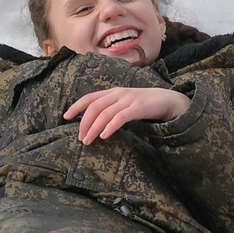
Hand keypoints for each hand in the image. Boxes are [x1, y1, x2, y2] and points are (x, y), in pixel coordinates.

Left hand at [64, 86, 189, 144]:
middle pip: (95, 107)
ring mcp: (128, 100)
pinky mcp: (138, 108)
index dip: (77, 106)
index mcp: (113, 92)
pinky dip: (110, 126)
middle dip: (84, 122)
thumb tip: (93, 122)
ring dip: (94, 128)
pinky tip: (104, 135)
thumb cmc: (143, 104)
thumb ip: (110, 108)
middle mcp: (118, 94)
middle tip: (80, 138)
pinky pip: (120, 117)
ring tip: (88, 140)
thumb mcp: (124, 103)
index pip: (90, 97)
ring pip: (105, 113)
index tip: (66, 117)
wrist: (167, 100)